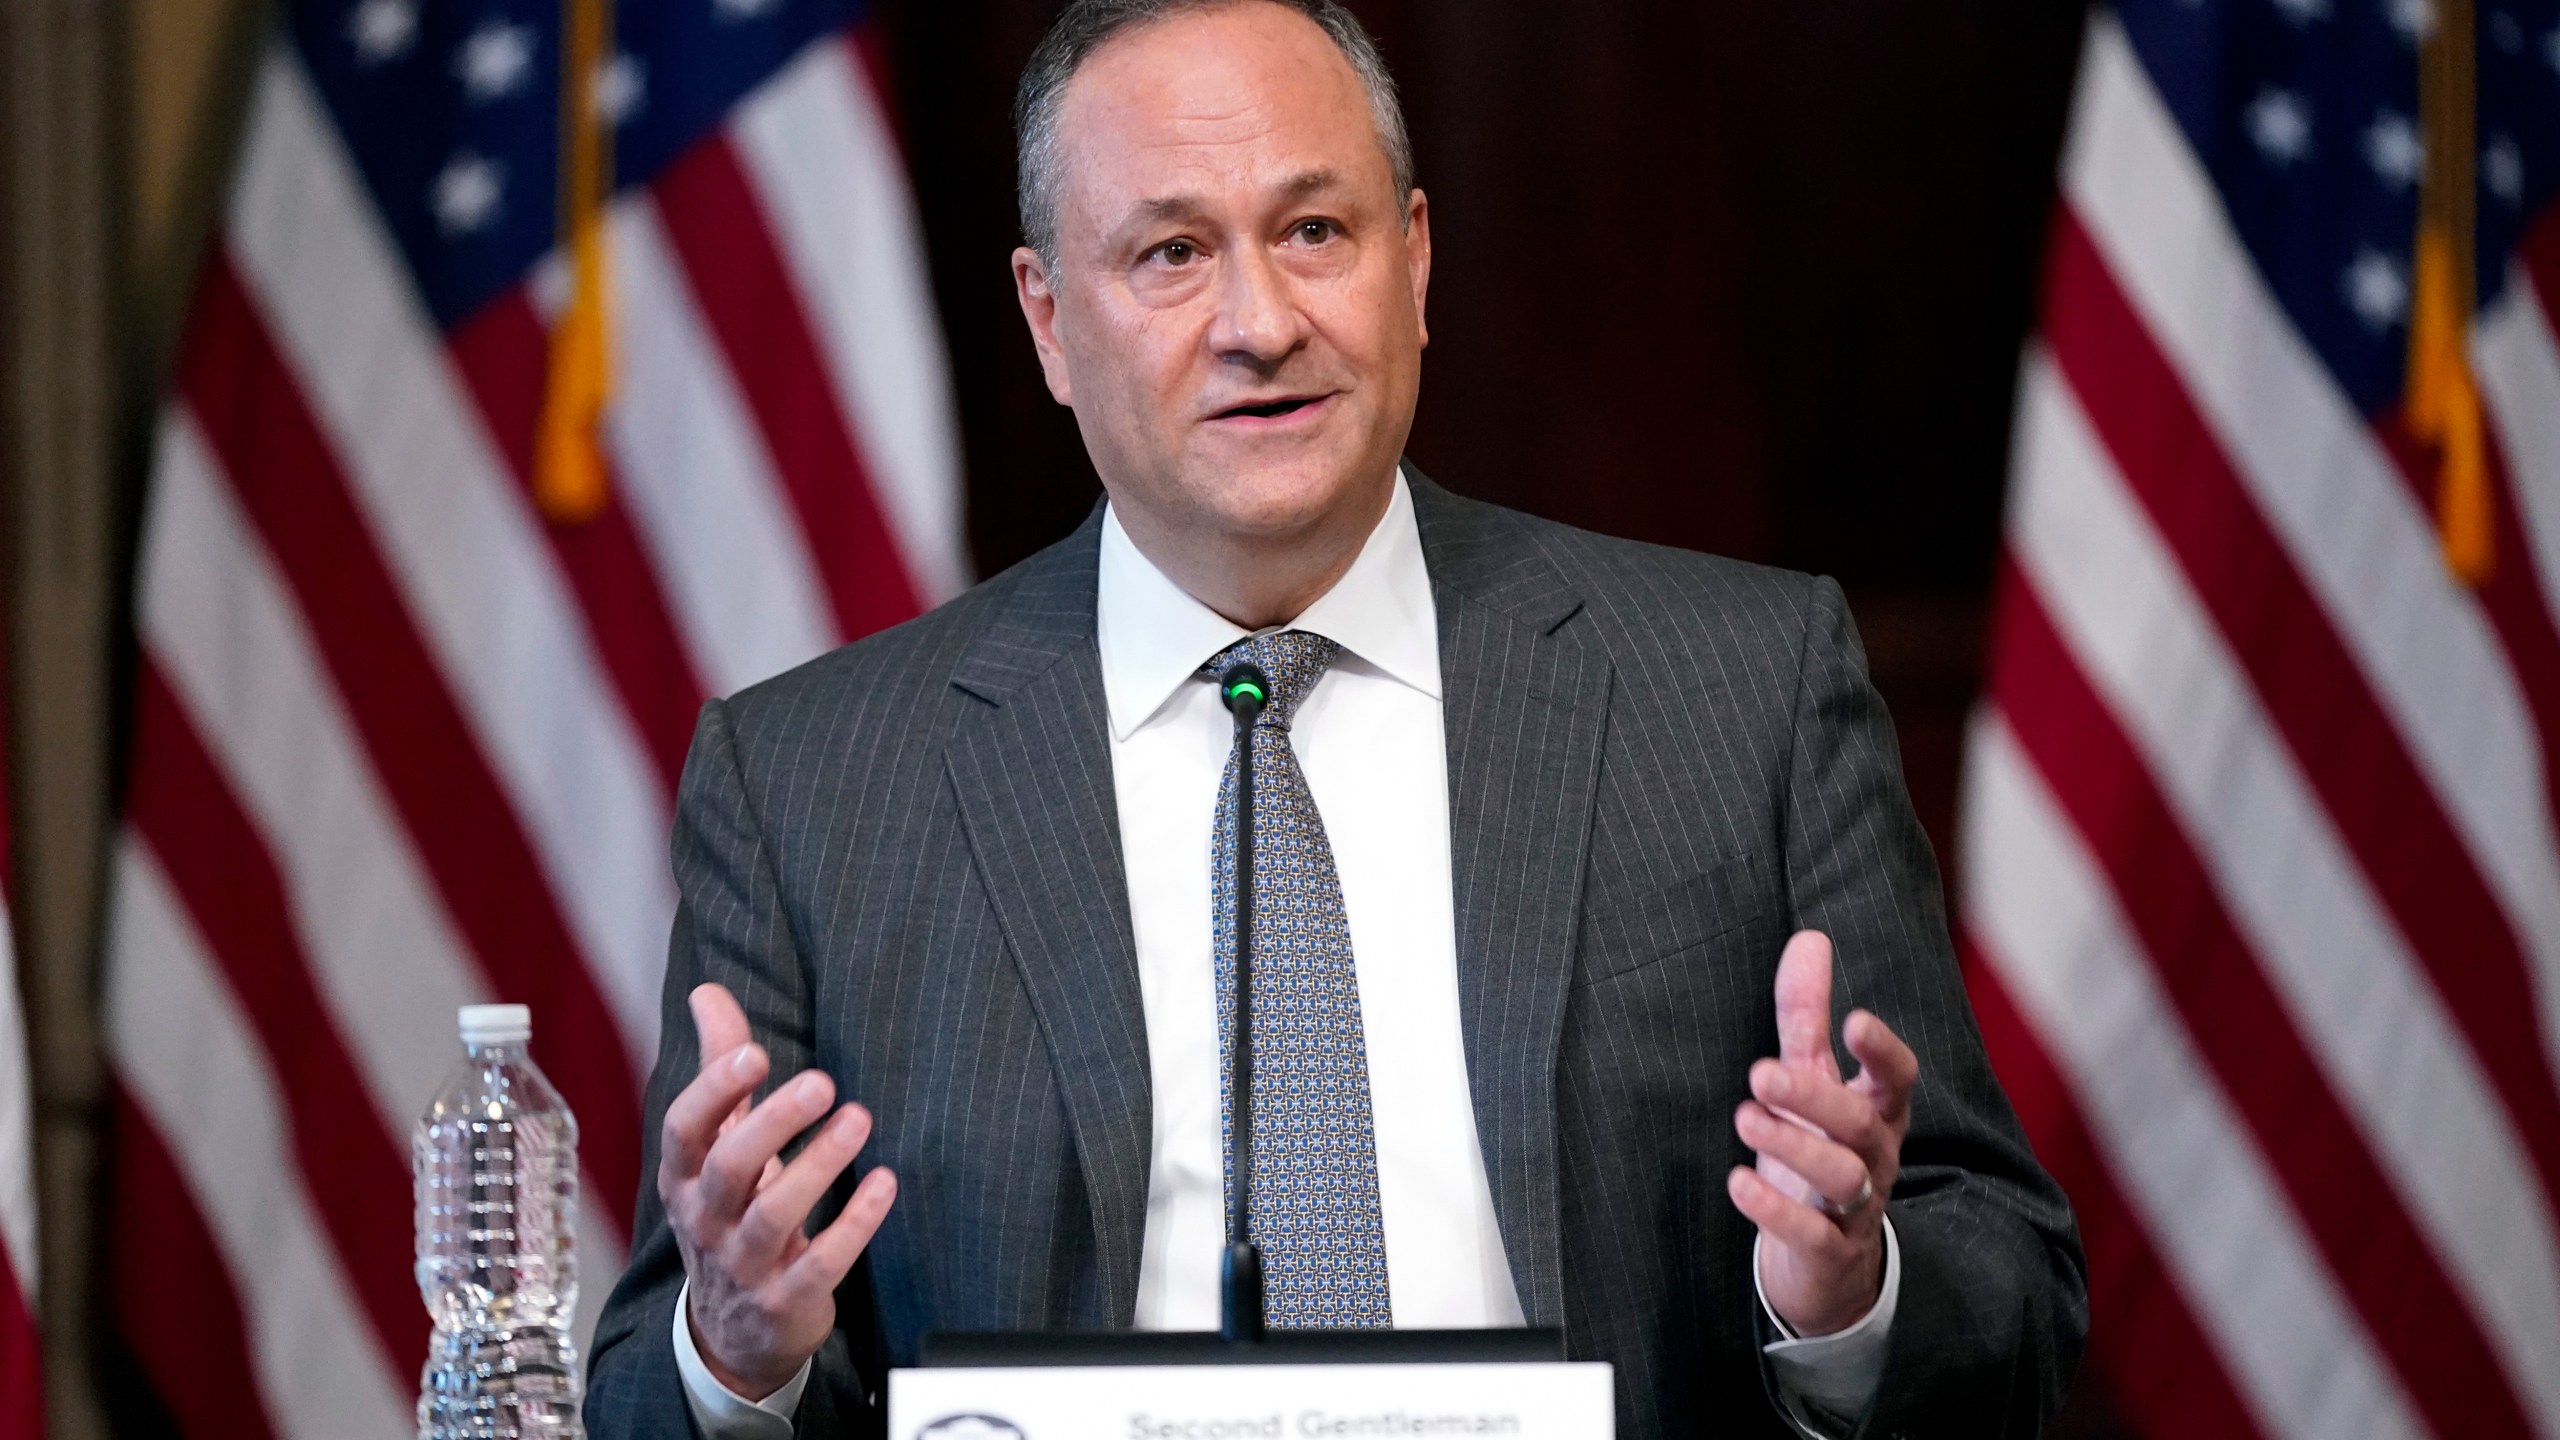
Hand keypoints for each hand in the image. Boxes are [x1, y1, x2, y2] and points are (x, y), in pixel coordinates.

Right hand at [659, 983, 897, 1399]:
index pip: (684, 1129)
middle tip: (822, 1081)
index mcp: (684, 1177)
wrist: (733, 1332)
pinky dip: (854, 1224)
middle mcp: (706, 1220)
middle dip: (773, 1122)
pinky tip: (886, 1183)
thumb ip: (719, 1070)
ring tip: (860, 1118)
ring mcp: (744, 1265)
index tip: (752, 1051)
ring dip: (819, 1165)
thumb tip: (706, 991)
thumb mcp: (716, 1147)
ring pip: (775, 1215)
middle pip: (729, 1168)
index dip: (713, 1091)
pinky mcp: (786, 1300)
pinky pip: (820, 1264)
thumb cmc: (729, 1212)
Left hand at [1727, 930, 1917, 1336]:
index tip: (1856, 1021)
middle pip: (1860, 1124)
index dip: (1883, 1053)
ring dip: (1793, 1147)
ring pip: (1844, 1178)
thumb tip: (1810, 938)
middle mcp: (1875, 1157)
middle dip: (1814, 1097)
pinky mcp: (1830, 1251)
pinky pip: (1813, 1234)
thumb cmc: (1818, 1149)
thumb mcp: (1813, 1080)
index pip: (1897, 1079)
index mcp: (1877, 1112)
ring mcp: (1857, 1208)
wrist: (1825, 1261)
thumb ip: (1808, 1016)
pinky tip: (1740, 1182)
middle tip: (1759, 1072)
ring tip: (1745, 1118)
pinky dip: (1776, 1210)